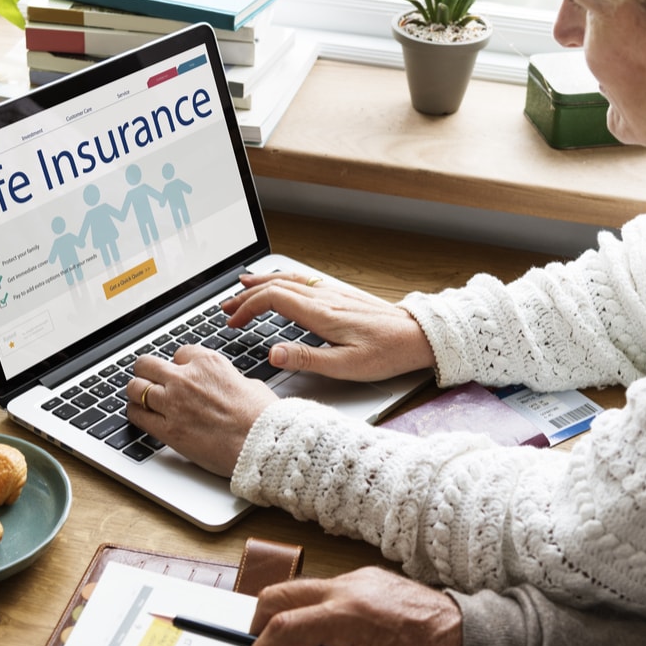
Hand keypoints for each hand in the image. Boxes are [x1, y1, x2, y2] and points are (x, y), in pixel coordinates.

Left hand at [126, 345, 277, 476]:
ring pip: (135, 388)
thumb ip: (227, 379)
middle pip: (147, 364)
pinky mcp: (168, 430)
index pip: (179, 353)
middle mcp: (186, 379)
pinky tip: (140, 415)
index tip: (179, 372)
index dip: (179, 364)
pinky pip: (137, 416)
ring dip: (136, 392)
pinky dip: (136, 414)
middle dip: (147, 371)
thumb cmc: (262, 416)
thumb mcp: (248, 384)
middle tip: (148, 378)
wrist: (262, 443)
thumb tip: (225, 384)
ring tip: (139, 397)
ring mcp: (174, 404)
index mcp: (208, 362)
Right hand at [221, 272, 436, 381]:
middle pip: (276, 286)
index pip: (273, 299)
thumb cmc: (387, 353)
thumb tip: (272, 354)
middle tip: (226, 308)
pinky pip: (304, 280)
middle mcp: (325, 298)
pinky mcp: (342, 295)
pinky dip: (283, 280)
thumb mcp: (346, 366)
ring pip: (290, 279)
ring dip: (263, 283)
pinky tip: (281, 284)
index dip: (248, 308)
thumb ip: (306, 359)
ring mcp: (334, 293)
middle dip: (247, 295)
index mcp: (322, 314)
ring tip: (242, 287)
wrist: (418, 336)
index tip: (233, 323)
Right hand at [238, 567, 462, 645]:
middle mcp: (349, 587)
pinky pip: (323, 592)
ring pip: (298, 592)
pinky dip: (311, 617)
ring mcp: (359, 579)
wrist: (474, 636)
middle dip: (260, 634)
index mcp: (349, 615)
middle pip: (277, 598)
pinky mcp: (368, 580)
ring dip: (286, 625)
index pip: (281, 630)